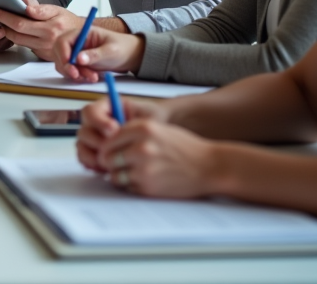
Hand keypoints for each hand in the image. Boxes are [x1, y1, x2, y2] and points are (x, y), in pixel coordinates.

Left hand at [0, 0, 84, 59]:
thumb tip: (22, 0)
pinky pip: (25, 46)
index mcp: (50, 27)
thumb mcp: (56, 9)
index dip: (6, 17)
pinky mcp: (42, 56)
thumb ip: (38, 7)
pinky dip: (16, 38)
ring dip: (7, 32)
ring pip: (19, 42)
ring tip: (0, 21)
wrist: (82, 39)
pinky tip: (11, 29)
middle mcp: (47, 41)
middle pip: (16, 35)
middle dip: (3, 25)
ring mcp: (44, 50)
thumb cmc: (67, 21)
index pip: (20, 23)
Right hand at [54, 27, 144, 82]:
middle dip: (67, 66)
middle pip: (59, 53)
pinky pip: (70, 71)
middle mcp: (77, 42)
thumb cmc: (123, 48)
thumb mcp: (111, 51)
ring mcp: (76, 53)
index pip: (63, 40)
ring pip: (64, 64)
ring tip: (93, 77)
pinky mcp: (79, 64)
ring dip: (74, 73)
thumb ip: (95, 55)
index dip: (62, 52)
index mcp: (82, 33)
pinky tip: (91, 77)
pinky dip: (78, 76)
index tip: (69, 64)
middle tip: (78, 75)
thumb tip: (78, 59)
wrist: (131, 56)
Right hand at [76, 96, 169, 172]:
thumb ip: (130, 120)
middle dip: (97, 142)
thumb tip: (116, 131)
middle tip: (114, 150)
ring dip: (94, 156)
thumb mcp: (146, 115)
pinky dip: (93, 165)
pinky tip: (106, 168)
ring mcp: (92, 139)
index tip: (114, 129)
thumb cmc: (153, 123)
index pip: (90, 112)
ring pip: (82, 147)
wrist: (158, 139)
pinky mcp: (94, 154)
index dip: (98, 121)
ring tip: (111, 162)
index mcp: (104, 109)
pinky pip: (84, 160)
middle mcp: (95, 124)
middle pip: (84, 131)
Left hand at [95, 120, 223, 198]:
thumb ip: (133, 132)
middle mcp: (142, 147)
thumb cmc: (185, 147)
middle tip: (118, 164)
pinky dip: (131, 186)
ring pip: (114, 175)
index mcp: (143, 128)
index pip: (109, 139)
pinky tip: (144, 180)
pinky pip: (127, 187)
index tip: (109, 151)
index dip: (107, 147)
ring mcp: (144, 169)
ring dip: (119, 176)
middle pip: (107, 157)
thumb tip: (107, 143)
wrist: (210, 166)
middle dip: (110, 162)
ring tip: (132, 173)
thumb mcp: (159, 129)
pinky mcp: (148, 187)